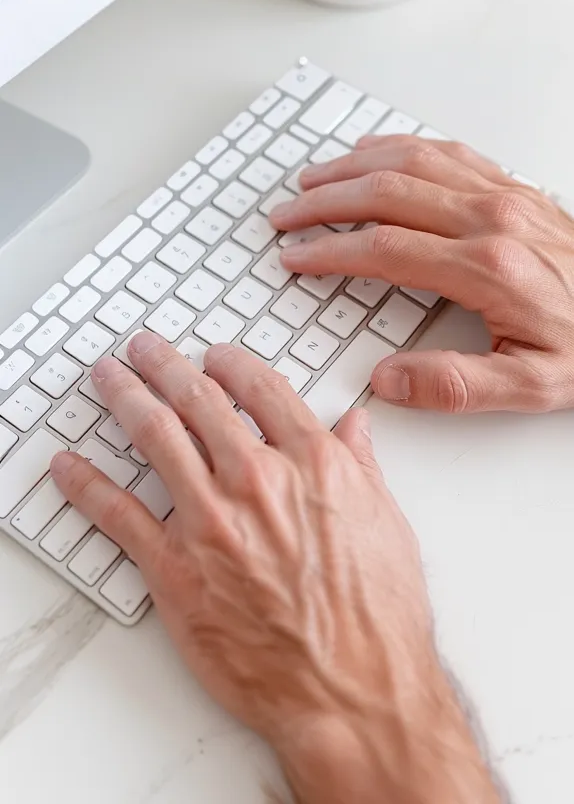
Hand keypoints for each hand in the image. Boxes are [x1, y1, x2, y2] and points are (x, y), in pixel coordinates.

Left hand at [50, 333, 500, 803]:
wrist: (353, 691)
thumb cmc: (376, 618)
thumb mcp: (386, 523)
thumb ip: (360, 466)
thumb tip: (353, 426)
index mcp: (312, 463)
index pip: (261, 388)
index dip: (232, 363)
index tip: (216, 356)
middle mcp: (257, 481)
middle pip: (199, 400)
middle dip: (166, 365)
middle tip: (147, 350)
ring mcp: (211, 522)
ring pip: (155, 437)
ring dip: (125, 397)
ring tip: (109, 378)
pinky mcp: (175, 569)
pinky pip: (119, 515)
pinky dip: (87, 484)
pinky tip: (71, 466)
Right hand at [269, 134, 573, 413]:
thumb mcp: (532, 385)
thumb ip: (455, 386)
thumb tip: (386, 379)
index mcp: (488, 268)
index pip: (385, 249)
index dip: (330, 252)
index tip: (296, 258)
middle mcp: (491, 218)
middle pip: (386, 192)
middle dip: (325, 202)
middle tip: (286, 216)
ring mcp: (503, 194)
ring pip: (411, 161)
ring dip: (353, 167)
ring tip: (311, 180)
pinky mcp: (512, 186)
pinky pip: (446, 150)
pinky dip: (400, 146)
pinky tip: (374, 152)